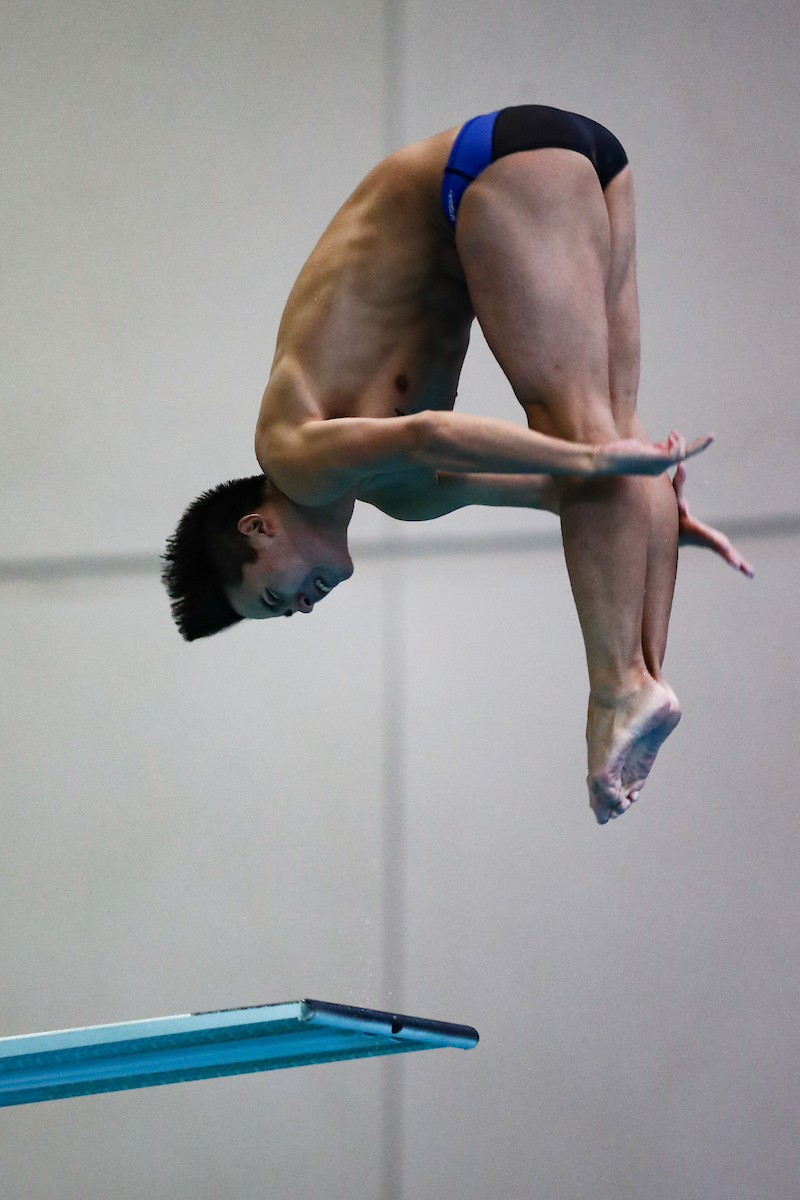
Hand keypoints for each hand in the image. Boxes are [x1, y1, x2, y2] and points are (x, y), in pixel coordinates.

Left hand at [596, 430, 712, 476]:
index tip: (711, 437)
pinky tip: (672, 434)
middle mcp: (657, 467)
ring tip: (673, 433)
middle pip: (682, 454)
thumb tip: (662, 441)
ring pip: (680, 452)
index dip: (695, 447)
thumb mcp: (635, 446)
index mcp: (654, 464)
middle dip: (698, 446)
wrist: (602, 460)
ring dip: (679, 441)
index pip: (677, 456)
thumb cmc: (614, 453)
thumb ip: (650, 446)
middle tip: (704, 435)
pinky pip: (676, 453)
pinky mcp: (656, 461)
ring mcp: (657, 465)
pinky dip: (678, 443)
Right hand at [673, 462, 754, 577]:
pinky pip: (725, 554)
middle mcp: (701, 538)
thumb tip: (682, 464)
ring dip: (736, 562)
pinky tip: (750, 572)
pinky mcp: (712, 546)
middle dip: (727, 556)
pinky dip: (737, 562)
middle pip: (716, 548)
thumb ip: (678, 482)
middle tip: (738, 565)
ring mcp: (706, 544)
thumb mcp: (673, 497)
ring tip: (750, 572)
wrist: (664, 532)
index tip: (725, 545)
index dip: (714, 540)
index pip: (704, 534)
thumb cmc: (669, 513)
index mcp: (693, 529)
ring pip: (722, 554)